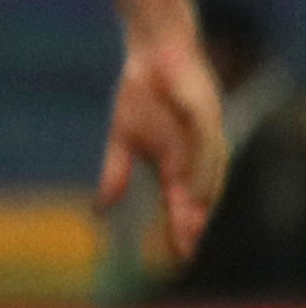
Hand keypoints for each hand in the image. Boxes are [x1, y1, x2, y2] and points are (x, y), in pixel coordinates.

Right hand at [104, 0, 229, 260]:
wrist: (152, 52)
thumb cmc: (141, 94)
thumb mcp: (123, 139)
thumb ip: (116, 175)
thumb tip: (99, 212)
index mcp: (179, 163)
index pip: (183, 202)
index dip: (180, 227)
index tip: (175, 256)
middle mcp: (199, 153)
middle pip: (200, 194)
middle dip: (192, 221)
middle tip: (185, 248)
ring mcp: (205, 133)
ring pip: (208, 171)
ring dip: (200, 197)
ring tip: (191, 223)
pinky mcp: (205, 111)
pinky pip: (206, 141)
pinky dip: (199, 162)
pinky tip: (189, 177)